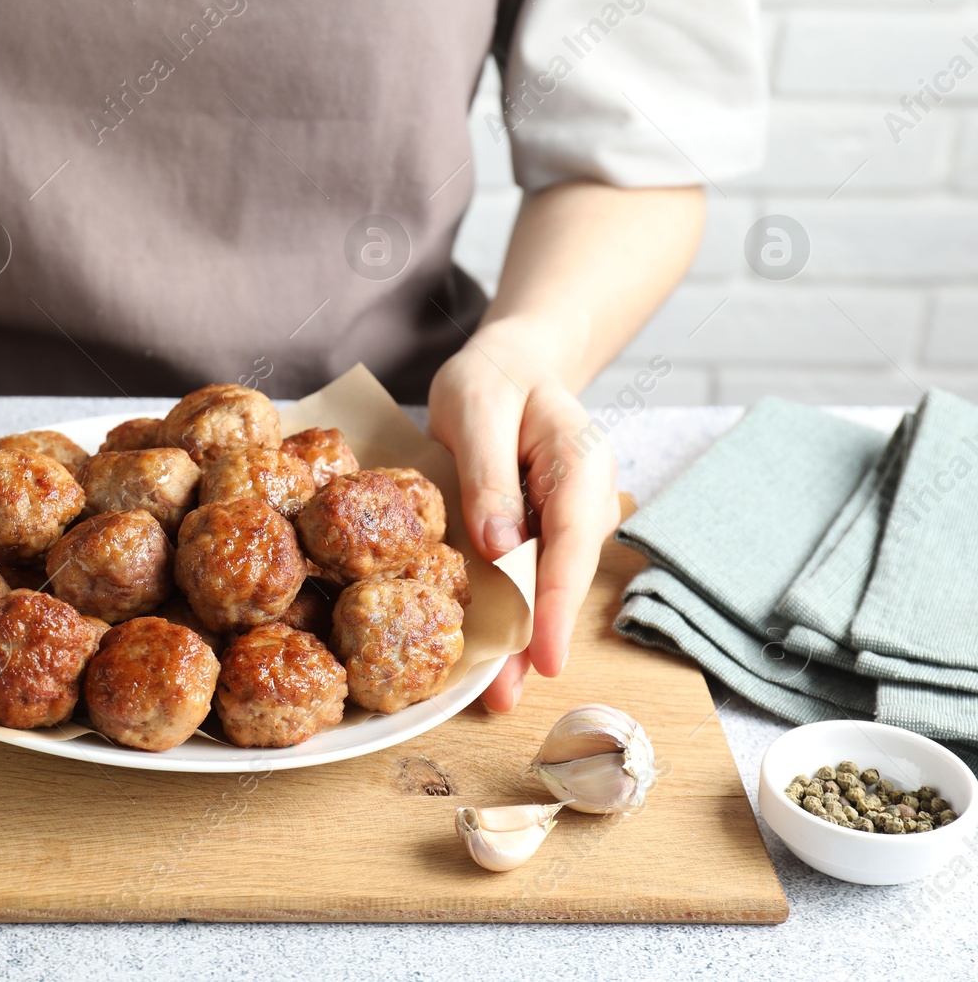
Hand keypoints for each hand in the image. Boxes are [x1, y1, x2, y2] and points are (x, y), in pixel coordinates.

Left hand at [428, 319, 619, 712]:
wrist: (512, 365)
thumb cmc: (494, 379)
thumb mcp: (478, 409)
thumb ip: (488, 474)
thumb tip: (500, 545)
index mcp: (581, 463)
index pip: (572, 541)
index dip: (556, 603)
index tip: (545, 658)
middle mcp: (585, 500)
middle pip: (562, 578)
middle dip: (536, 639)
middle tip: (502, 697)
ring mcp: (568, 520)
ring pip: (545, 586)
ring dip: (521, 636)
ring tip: (492, 693)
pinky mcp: (542, 533)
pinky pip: (527, 576)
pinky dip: (508, 611)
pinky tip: (488, 655)